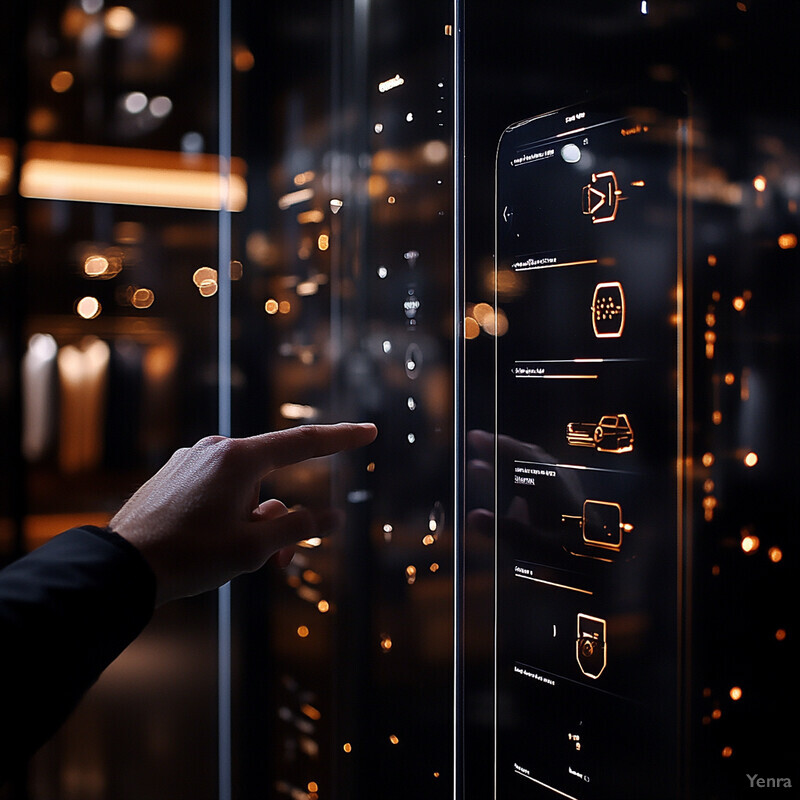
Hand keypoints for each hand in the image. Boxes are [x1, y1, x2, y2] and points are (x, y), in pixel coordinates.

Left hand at [109, 423, 376, 605]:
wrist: (120, 567)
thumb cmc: (188, 558)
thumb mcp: (252, 548)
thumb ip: (297, 528)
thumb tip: (332, 518)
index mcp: (238, 459)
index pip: (303, 443)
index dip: (341, 438)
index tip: (369, 431)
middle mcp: (216, 449)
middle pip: (272, 478)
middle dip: (281, 516)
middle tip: (279, 561)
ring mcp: (192, 460)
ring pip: (245, 488)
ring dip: (254, 520)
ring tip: (236, 559)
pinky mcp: (176, 474)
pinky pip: (219, 488)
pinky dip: (231, 513)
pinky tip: (211, 543)